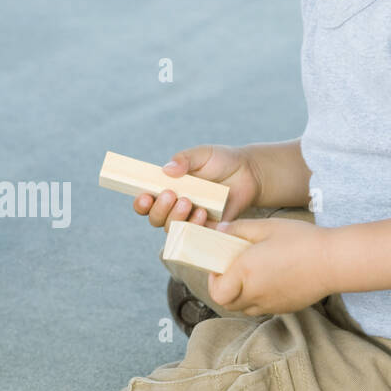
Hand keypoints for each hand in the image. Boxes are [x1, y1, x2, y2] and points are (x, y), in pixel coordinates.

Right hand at [133, 144, 263, 229]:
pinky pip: (195, 235)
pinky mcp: (207, 229)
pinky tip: (203, 213)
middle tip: (171, 195)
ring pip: (171, 229)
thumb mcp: (202, 154)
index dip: (141, 203)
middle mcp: (175, 207)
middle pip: (155, 218)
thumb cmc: (222, 161)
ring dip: (175, 217)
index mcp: (168, 189)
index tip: (145, 196)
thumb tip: (166, 169)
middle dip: (159, 210)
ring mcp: (190, 219)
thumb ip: (184, 159)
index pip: (146, 202)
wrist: (250, 173)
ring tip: (188, 202)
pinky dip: (195, 226)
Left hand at [207, 218, 333, 314]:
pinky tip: (271, 279)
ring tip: (252, 274)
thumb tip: (220, 230)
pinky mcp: (285, 308)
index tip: (220, 266)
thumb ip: (239, 228)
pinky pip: (263, 308)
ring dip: (241, 294)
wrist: (335, 261)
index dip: (214, 280)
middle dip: (225, 288)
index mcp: (246, 272)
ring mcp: (271, 304)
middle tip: (234, 270)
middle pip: (227, 303)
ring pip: (244, 308)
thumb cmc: (302, 240)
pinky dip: (259, 298)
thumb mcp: (267, 226)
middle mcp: (255, 293)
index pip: (217, 292)